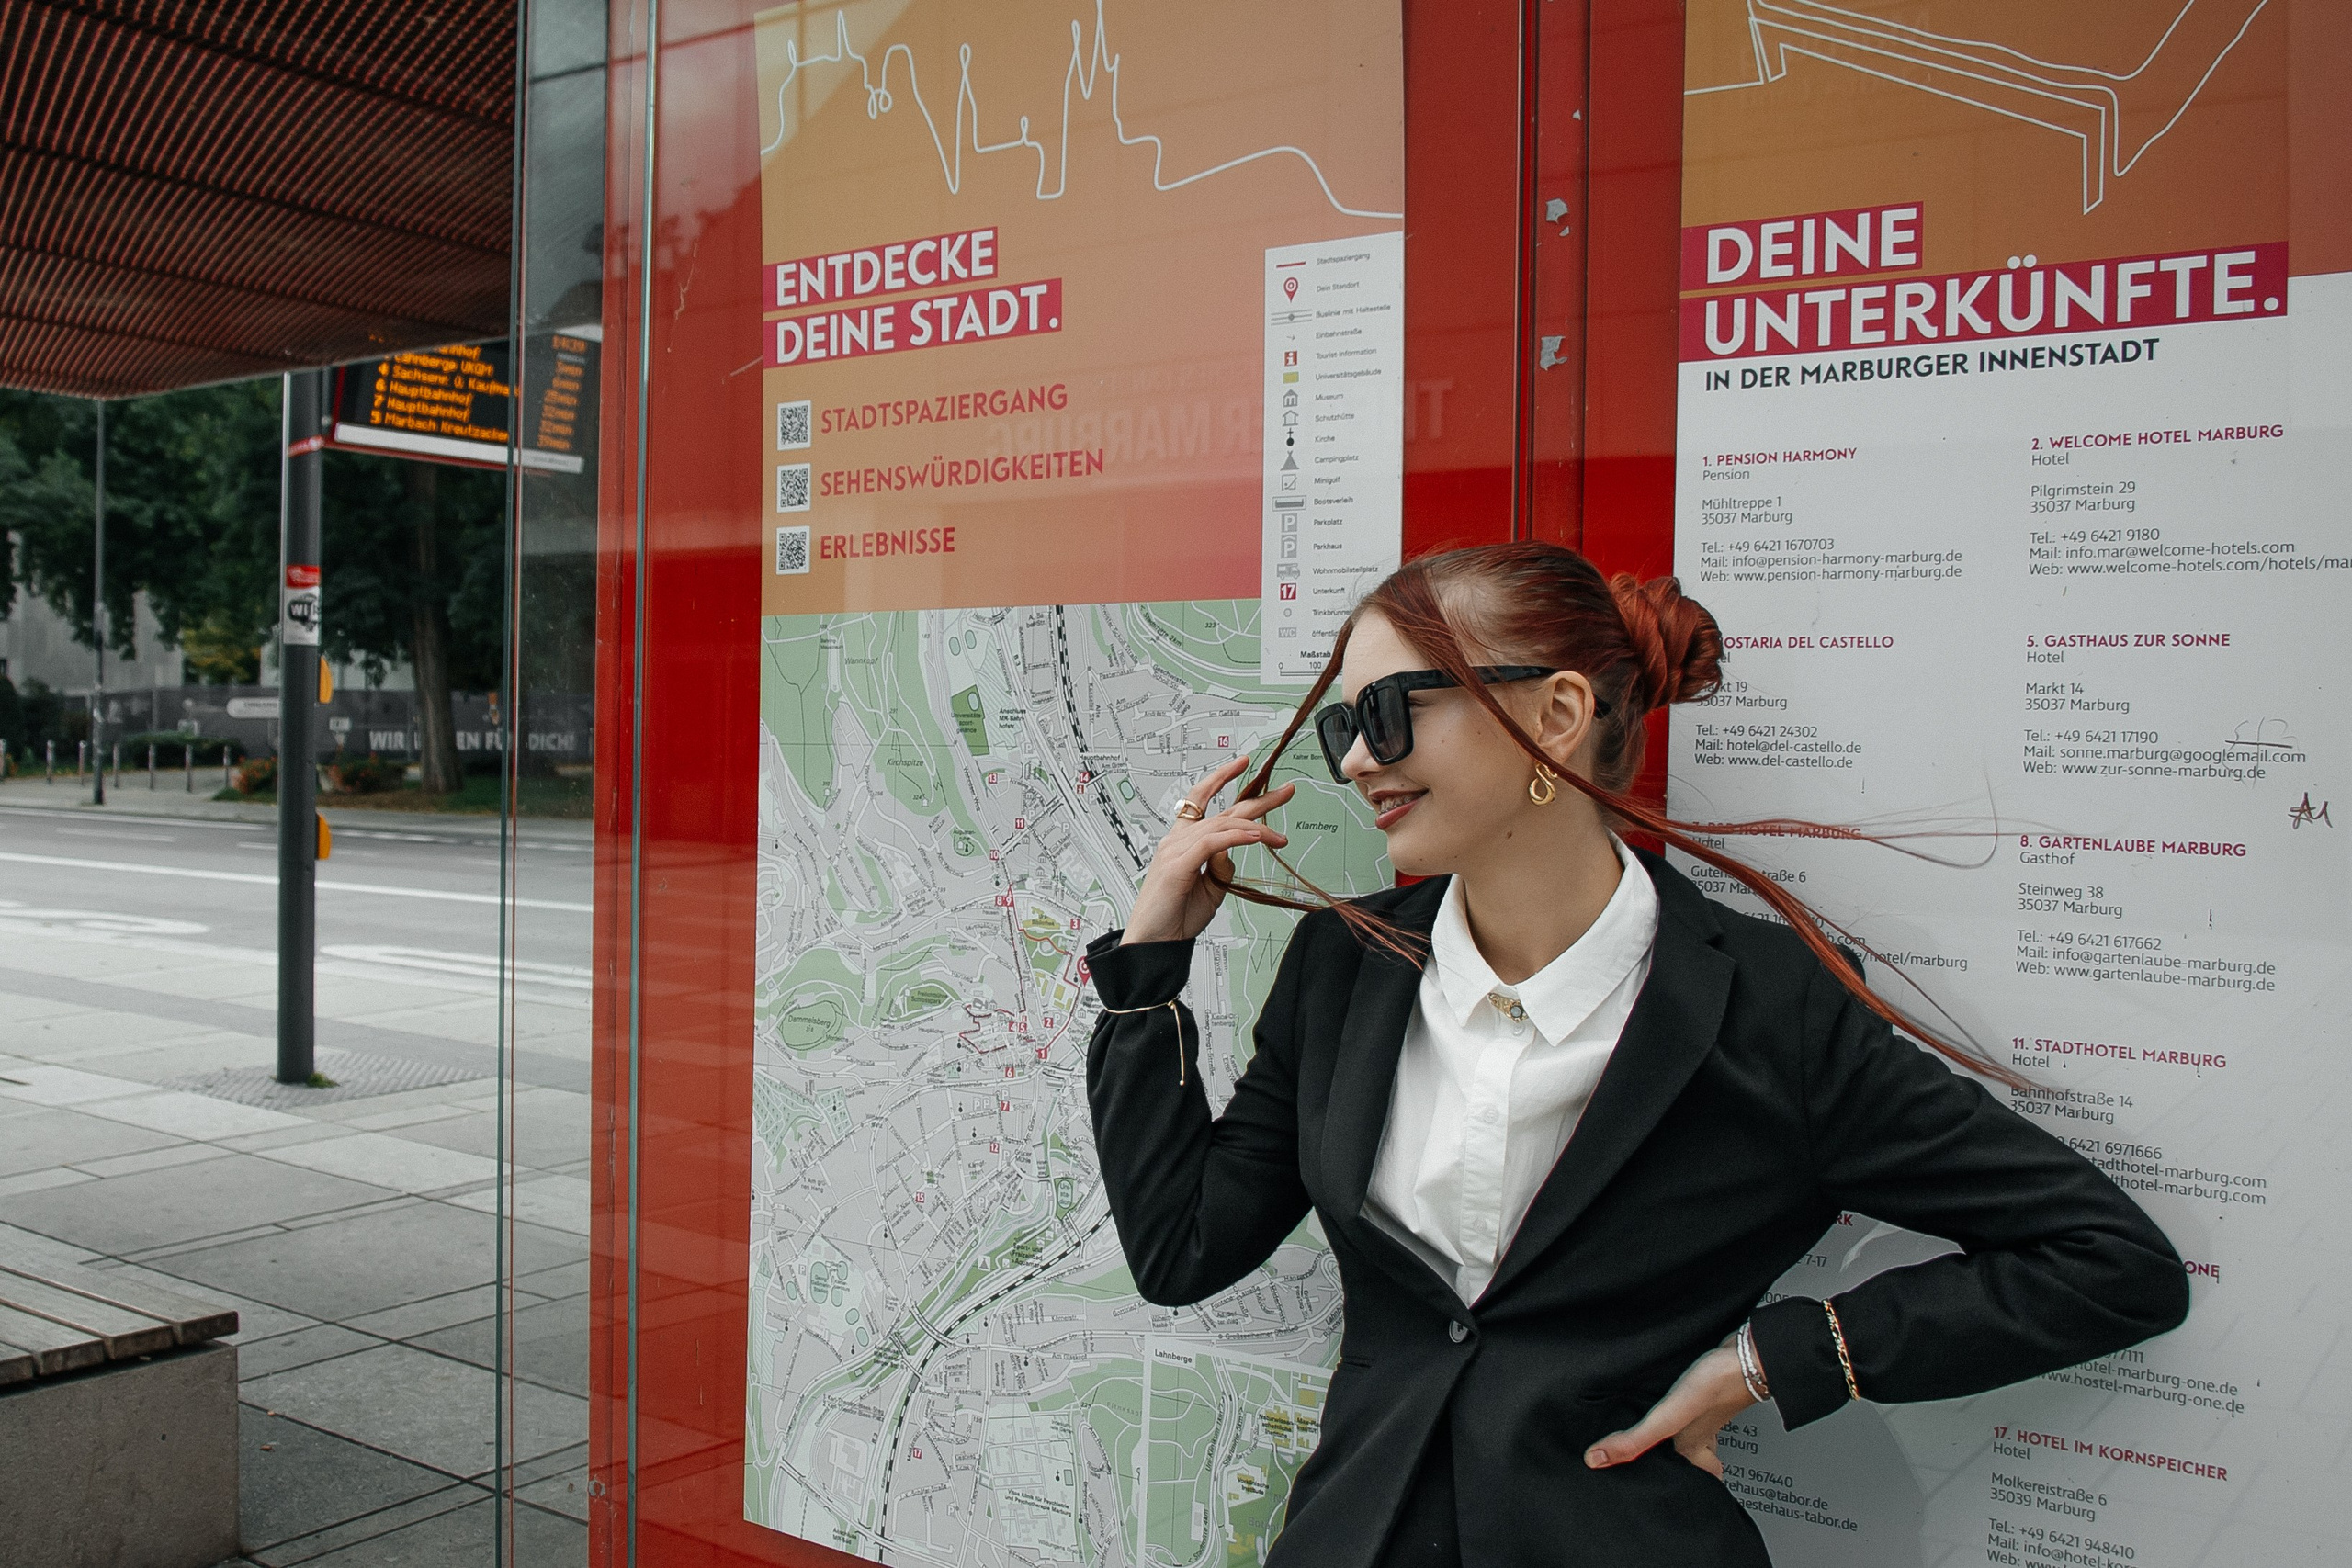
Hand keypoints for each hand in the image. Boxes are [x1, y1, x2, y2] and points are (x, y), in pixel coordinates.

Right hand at [1123, 756, 1295, 945]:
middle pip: (1221, 809)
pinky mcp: (1177, 865)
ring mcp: (1175, 850)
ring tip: (1279, 836)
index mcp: (1182, 842)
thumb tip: (1238, 847)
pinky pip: (1212, 843)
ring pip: (1221, 825)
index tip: (1244, 765)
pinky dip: (1236, 837)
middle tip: (1286, 790)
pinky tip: (1255, 837)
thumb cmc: (1176, 917)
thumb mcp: (1212, 888)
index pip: (1201, 799)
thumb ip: (1223, 865)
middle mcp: (1177, 840)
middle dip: (1256, 798)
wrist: (1154, 944)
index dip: (1221, 778)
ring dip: (1256, 827)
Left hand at [1583, 1345, 1757, 1478]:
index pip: (1682, 1478)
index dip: (1668, 1485)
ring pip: (1689, 1433)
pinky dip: (1678, 1406)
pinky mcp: (1703, 1389)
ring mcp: (1701, 1413)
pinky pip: (1688, 1405)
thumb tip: (1596, 1459)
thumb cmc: (1715, 1387)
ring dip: (1674, 1434)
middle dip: (1672, 1462)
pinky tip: (1664, 1394)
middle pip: (1687, 1459)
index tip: (1645, 1488)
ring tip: (1649, 1431)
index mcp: (1689, 1448)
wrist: (1747, 1357)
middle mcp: (1696, 1434)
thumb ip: (1635, 1441)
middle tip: (1645, 1460)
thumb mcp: (1668, 1419)